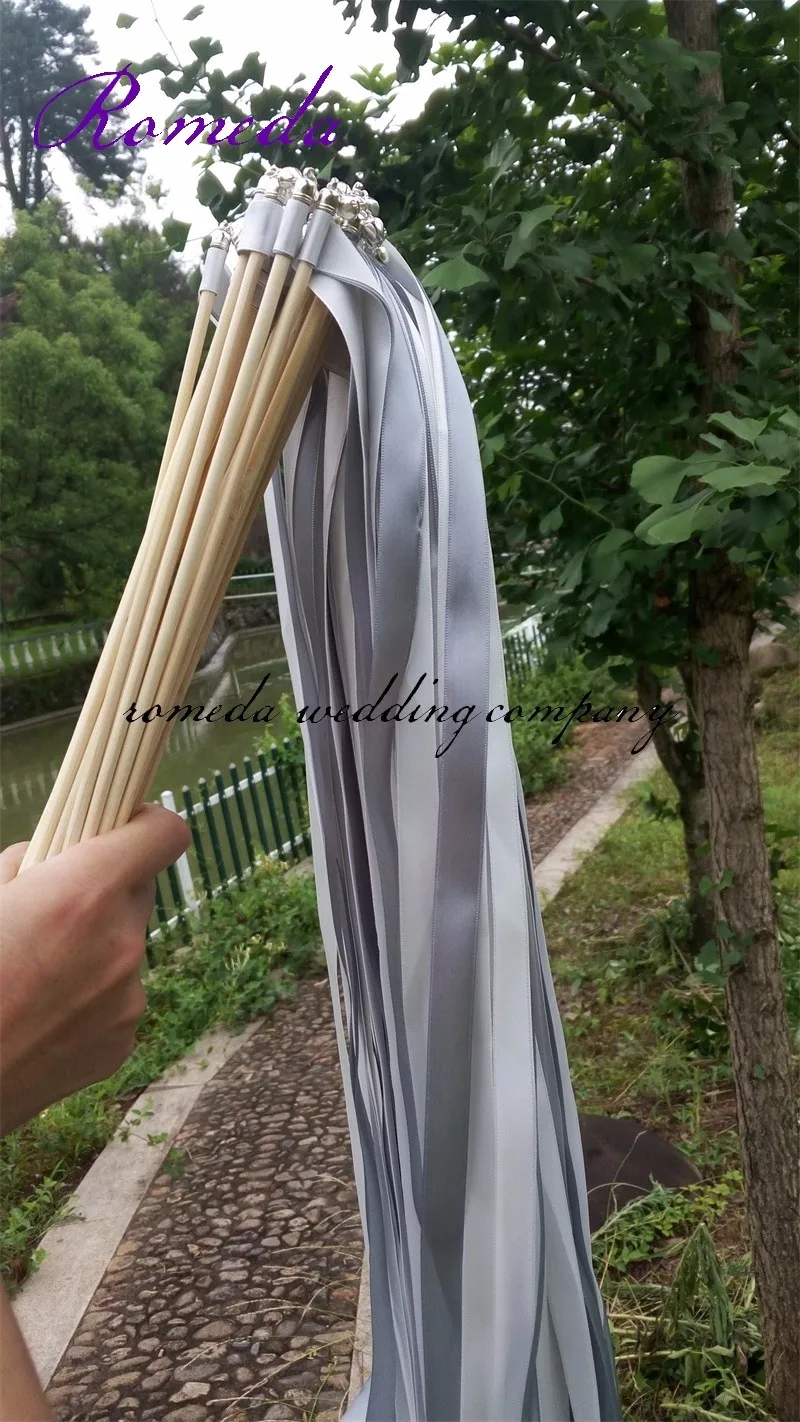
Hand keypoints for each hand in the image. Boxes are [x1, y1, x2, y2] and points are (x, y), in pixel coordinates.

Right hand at [0, 805, 189, 1135]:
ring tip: (33, 974)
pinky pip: (116, 998)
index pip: (165, 833)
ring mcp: (128, 1000)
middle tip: (53, 907)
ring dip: (92, 947)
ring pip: (123, 947)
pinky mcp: (122, 1043)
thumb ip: (25, 868)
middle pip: (138, 890)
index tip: (125, 826)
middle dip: (104, 889)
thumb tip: (49, 860)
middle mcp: (121, 943)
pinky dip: (88, 997)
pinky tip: (40, 1014)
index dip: (146, 823)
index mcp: (84, 894)